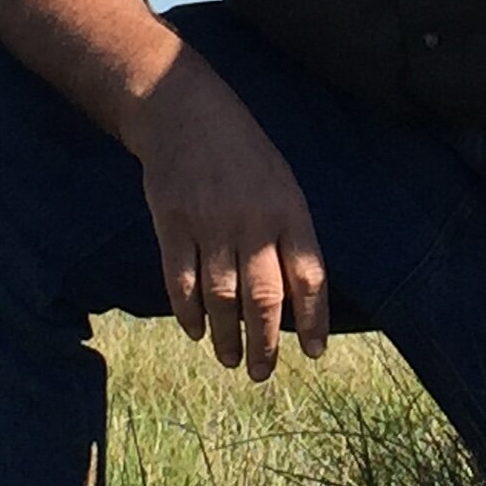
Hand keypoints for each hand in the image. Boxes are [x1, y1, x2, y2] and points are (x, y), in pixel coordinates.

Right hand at [125, 58, 329, 379]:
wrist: (184, 112)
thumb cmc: (242, 153)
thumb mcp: (282, 183)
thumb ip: (289, 235)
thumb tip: (296, 297)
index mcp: (289, 211)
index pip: (309, 277)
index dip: (314, 320)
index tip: (314, 352)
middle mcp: (252, 222)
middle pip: (264, 298)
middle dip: (265, 344)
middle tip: (262, 372)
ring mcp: (209, 224)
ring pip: (222, 298)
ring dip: (228, 338)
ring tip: (232, 361)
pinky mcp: (171, 225)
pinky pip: (180, 282)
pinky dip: (188, 314)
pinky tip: (197, 332)